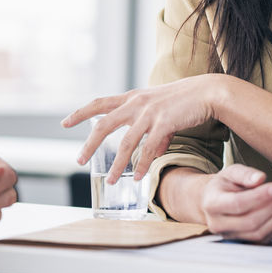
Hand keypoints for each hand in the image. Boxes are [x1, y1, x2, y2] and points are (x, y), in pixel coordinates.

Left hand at [62, 75, 228, 182]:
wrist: (206, 92)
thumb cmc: (184, 101)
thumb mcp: (160, 110)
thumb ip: (152, 130)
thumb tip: (151, 154)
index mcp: (132, 97)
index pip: (99, 103)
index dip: (80, 113)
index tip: (65, 123)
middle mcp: (136, 103)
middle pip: (103, 125)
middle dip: (89, 144)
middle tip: (79, 160)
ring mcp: (148, 113)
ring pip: (126, 144)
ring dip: (117, 165)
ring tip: (111, 180)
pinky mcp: (163, 123)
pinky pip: (148, 149)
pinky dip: (142, 165)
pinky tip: (137, 177)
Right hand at [199, 164, 271, 241]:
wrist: (214, 200)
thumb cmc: (224, 185)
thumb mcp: (231, 172)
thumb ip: (245, 174)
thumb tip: (260, 178)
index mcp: (212, 204)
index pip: (238, 203)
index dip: (259, 197)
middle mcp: (218, 224)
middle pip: (250, 221)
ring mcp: (230, 236)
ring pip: (258, 233)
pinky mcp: (242, 242)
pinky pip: (263, 238)